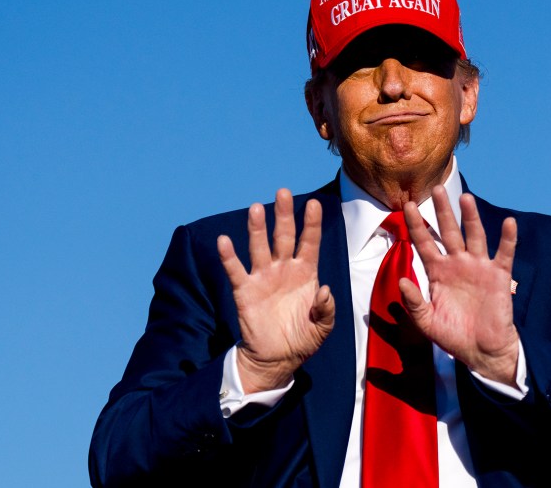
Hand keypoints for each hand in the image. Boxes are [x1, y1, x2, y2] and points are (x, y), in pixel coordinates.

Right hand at [217, 189, 334, 392]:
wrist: (277, 358)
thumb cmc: (303, 338)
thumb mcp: (323, 327)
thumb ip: (326, 309)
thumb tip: (325, 291)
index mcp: (305, 273)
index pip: (309, 242)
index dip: (311, 224)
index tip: (313, 203)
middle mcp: (284, 269)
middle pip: (283, 236)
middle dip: (283, 215)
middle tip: (282, 192)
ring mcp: (263, 277)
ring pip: (260, 247)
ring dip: (257, 228)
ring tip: (255, 208)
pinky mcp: (245, 291)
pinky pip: (236, 270)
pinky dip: (229, 256)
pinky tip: (224, 241)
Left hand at [399, 186, 520, 386]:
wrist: (482, 351)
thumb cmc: (453, 336)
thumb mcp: (427, 321)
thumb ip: (413, 302)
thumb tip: (401, 280)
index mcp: (438, 272)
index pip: (425, 243)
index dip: (417, 226)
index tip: (408, 206)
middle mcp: (458, 264)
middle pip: (448, 232)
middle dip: (442, 211)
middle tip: (435, 189)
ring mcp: (479, 267)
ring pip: (474, 236)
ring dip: (471, 217)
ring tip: (465, 198)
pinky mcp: (499, 276)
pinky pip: (504, 253)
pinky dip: (508, 238)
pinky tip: (509, 223)